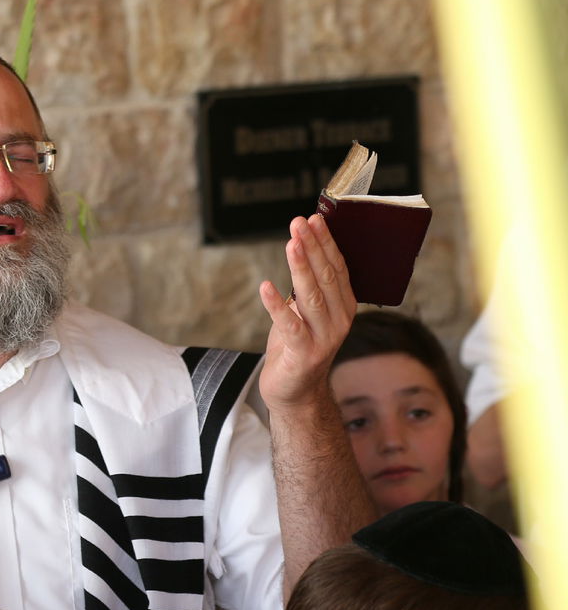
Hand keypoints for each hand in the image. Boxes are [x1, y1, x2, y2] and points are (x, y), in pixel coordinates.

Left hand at [257, 214, 356, 412]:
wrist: (294, 391)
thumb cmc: (296, 344)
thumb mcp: (304, 309)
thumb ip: (307, 283)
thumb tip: (301, 243)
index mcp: (344, 305)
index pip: (338, 268)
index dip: (326, 242)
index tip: (315, 218)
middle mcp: (339, 320)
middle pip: (326, 277)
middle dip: (312, 247)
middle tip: (299, 222)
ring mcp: (324, 338)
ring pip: (311, 296)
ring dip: (300, 267)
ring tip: (291, 242)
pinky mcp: (303, 353)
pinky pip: (289, 325)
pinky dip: (276, 305)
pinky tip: (265, 286)